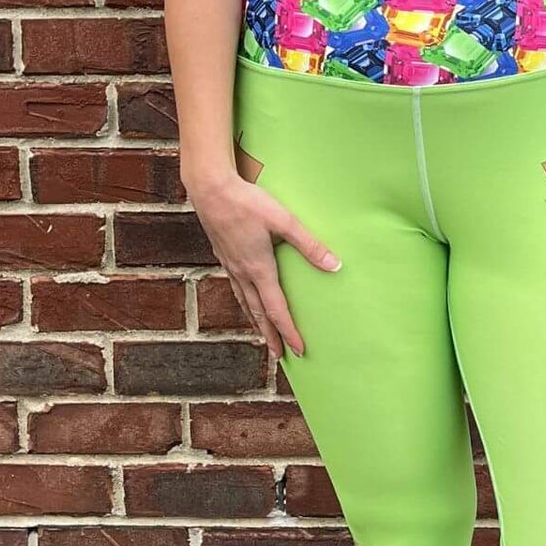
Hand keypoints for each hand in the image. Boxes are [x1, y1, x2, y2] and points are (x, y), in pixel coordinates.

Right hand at [186, 172, 339, 359]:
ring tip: (263, 335)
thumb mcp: (284, 221)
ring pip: (244, 302)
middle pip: (258, 313)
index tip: (299, 350)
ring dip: (256, 321)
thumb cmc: (247, 203)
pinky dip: (243, 302)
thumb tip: (335, 266)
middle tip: (279, 355)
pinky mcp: (223, 255)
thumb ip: (309, 245)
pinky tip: (245, 298)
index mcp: (259, 269)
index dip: (289, 332)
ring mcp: (230, 265)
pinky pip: (235, 288)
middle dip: (271, 335)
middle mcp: (243, 273)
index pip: (277, 310)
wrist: (210, 189)